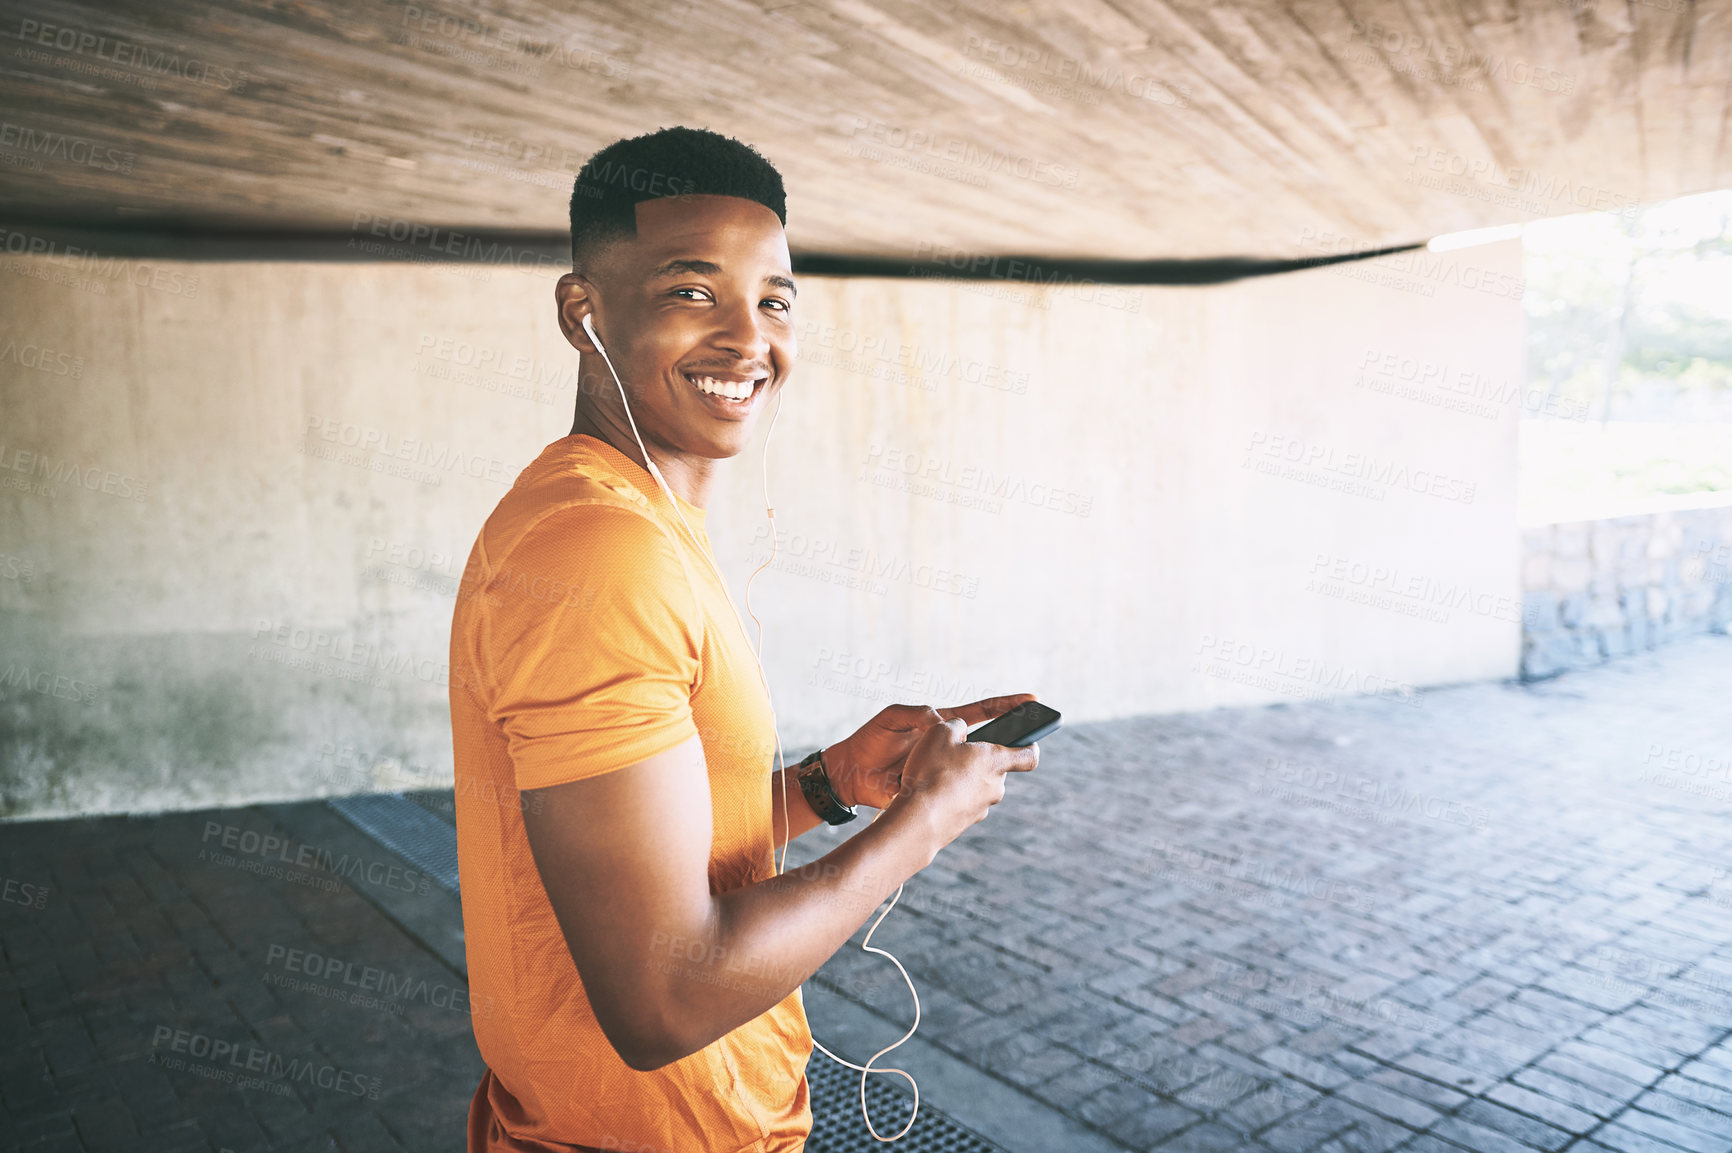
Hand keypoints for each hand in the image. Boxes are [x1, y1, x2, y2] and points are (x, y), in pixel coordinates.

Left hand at [823, 693, 1037, 809]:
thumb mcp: (893, 717)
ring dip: (980, 775)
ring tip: (978, 774)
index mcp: (943, 726)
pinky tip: (954, 795)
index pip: (981, 713)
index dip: (1006, 707)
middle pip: (987, 747)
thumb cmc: (870, 741)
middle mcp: (950, 749)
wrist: (849, 774)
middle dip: (1005, 747)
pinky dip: (956, 793)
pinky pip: (956, 793)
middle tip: (1026, 743)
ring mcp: (945, 772)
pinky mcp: (936, 792)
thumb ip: (920, 714)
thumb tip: (943, 724)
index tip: (1032, 700)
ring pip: (975, 774)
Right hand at [887, 713, 1039, 852]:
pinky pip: (962, 804)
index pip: (1029, 756)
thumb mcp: (939, 733)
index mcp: (995, 761)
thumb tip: (959, 730)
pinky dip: (951, 797)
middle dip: (978, 761)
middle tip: (954, 753)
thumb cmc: (931, 773)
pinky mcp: (965, 823)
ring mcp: (981, 808)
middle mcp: (995, 787)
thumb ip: (956, 725)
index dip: (1030, 746)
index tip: (1027, 741)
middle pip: (995, 770)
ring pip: (977, 788)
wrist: (917, 821)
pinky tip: (930, 793)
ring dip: (963, 780)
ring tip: (935, 774)